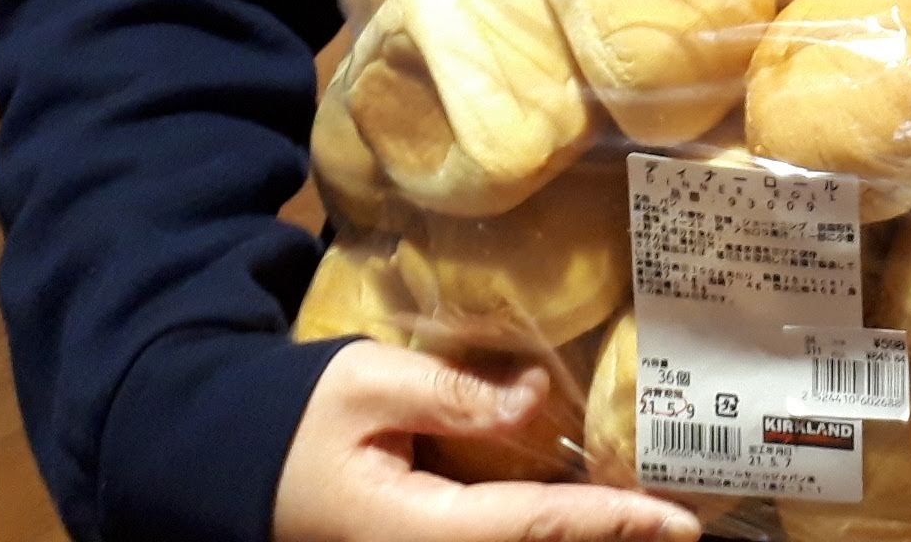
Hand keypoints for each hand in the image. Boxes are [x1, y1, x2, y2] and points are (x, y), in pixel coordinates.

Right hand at [274, 343, 699, 541]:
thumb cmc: (291, 417)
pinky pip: (495, 541)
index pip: (534, 528)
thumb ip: (454, 394)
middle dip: (611, 539)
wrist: (224, 464)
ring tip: (654, 521)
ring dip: (582, 537)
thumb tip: (537, 396)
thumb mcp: (367, 383)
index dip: (612, 524)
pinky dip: (544, 529)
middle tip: (685, 522)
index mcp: (416, 529)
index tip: (678, 522)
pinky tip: (587, 516)